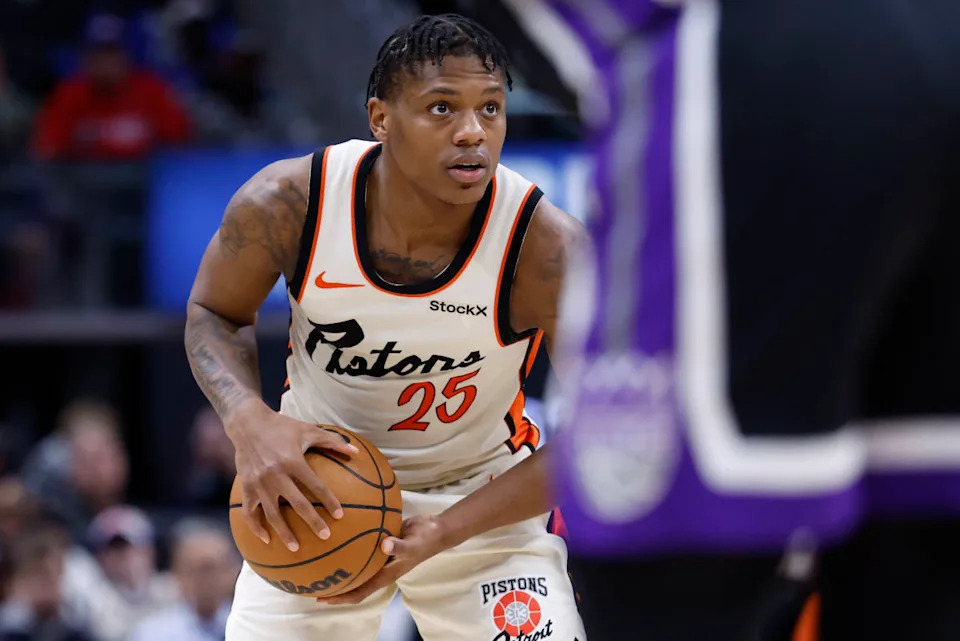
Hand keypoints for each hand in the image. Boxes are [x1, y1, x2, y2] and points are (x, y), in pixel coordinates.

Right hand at [225, 398, 359, 551]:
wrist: (247, 422)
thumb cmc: (283, 427)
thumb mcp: (308, 430)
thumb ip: (333, 441)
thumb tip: (357, 452)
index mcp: (292, 460)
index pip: (315, 485)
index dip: (329, 501)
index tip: (339, 516)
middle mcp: (275, 474)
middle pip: (296, 504)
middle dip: (312, 522)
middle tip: (325, 537)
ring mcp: (258, 483)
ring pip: (272, 514)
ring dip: (284, 533)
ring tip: (296, 548)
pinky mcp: (245, 487)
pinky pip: (249, 512)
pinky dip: (256, 527)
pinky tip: (266, 539)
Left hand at [317, 515, 447, 604]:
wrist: (436, 528)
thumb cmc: (425, 540)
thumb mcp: (413, 545)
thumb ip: (399, 546)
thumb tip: (384, 544)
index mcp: (385, 575)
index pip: (359, 593)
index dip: (340, 598)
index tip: (320, 598)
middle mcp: (379, 568)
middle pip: (352, 582)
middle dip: (333, 584)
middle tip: (311, 580)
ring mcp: (379, 556)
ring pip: (355, 565)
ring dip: (339, 565)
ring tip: (318, 558)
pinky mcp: (380, 542)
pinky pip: (361, 546)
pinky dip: (349, 543)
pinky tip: (337, 530)